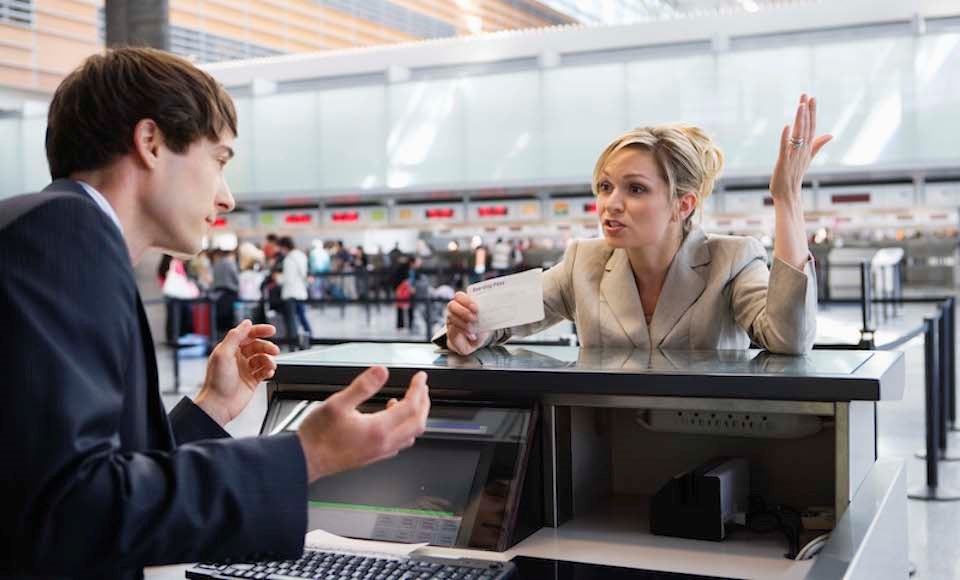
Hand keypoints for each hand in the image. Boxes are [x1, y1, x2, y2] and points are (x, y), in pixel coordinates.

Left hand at [194, 320, 279, 426]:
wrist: (219, 405)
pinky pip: (265, 371)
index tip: (271, 330)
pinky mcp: (252, 381)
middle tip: (275, 350)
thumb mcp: (223, 354)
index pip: (247, 335)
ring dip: (269, 360)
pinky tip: (269, 372)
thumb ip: (235, 336)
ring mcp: (245, 369)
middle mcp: (238, 358)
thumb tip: (246, 323)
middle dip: (268, 347)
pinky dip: (269, 370)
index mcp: (230, 349)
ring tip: (271, 365)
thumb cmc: (217, 381)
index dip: (260, 331)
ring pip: (263, 358)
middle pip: (258, 346)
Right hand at [297, 366, 429, 481]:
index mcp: (379, 429)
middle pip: (418, 423)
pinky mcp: (373, 456)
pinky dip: (404, 428)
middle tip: (421, 387)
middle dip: (424, 402)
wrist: (305, 460)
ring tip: (410, 401)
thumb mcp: (337, 403)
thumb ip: (362, 387)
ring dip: (415, 416)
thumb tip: (381, 371)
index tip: (420, 377)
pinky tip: (391, 418)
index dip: (418, 389)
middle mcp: (383, 443)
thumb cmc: (317, 436)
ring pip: (411, 435)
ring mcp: (379, 452)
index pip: (411, 407)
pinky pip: (399, 442)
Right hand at [445, 292, 490, 355]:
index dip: (466, 300)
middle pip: (452, 305)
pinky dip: (464, 332)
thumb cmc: (480, 327)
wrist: (474, 342)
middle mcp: (455, 309)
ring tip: (474, 329)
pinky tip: (472, 336)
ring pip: (452, 317)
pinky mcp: (450, 330)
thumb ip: (485, 313)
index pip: (459, 296)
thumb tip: (491, 309)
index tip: (475, 308)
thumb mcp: (485, 319)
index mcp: (464, 302)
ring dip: (465, 324)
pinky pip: (454, 328)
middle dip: (464, 311)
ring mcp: (451, 319)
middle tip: (474, 318)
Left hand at [769, 94, 831, 206]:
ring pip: (798, 135)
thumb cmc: (795, 176)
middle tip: (806, 95)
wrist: (788, 195)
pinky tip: (786, 126)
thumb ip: (818, 145)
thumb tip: (830, 135)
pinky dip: (786, 138)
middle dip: (806, 111)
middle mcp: (802, 150)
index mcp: (807, 148)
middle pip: (806, 127)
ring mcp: (794, 156)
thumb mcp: (808, 158)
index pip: (811, 126)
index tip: (812, 97)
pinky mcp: (784, 162)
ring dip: (799, 120)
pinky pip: (785, 148)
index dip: (812, 112)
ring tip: (800, 105)